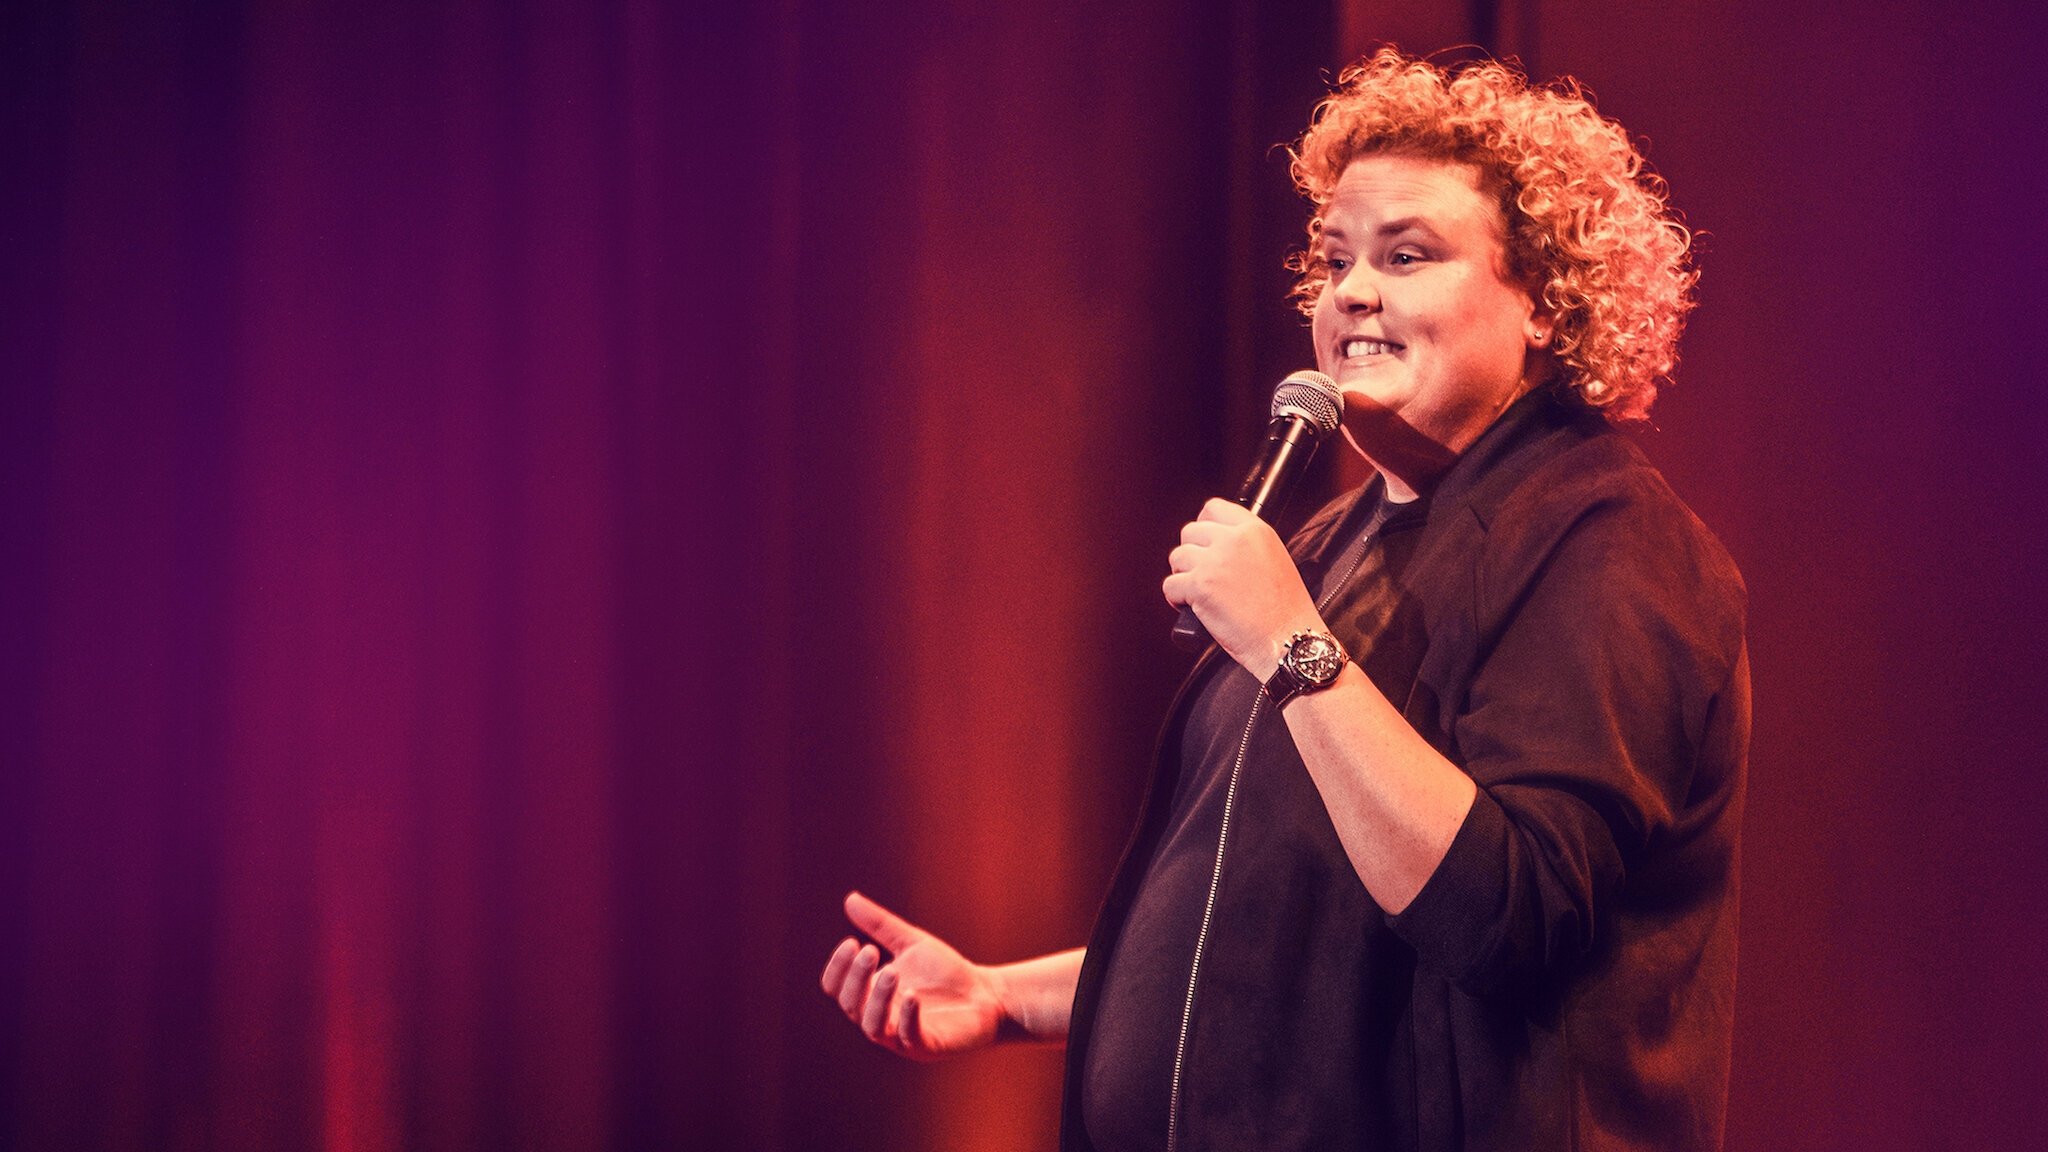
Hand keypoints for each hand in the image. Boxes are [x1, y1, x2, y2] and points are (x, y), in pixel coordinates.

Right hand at [820, 891, 1005, 1061]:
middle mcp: (880, 1017)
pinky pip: (909, 1037)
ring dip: (877, 999)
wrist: (986, 995)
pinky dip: (906, 1017)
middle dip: (857, 978)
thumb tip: (850, 899)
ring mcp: (901, 1035)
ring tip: (892, 971)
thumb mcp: (911, 943)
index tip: (852, 942)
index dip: (838, 968)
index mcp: (871, 994)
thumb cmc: (945, 973)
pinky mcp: (926, 1046)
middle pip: (851, 1005)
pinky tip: (911, 996)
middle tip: (870, 950)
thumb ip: (880, 925)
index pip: (837, 988)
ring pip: (873, 1026)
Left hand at [1163, 498, 1322, 679]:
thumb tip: (1217, 546)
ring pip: (1176, 557)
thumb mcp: (1275, 559)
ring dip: (1183, 575)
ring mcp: (1214, 562)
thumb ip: (1247, 546)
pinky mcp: (1199, 587)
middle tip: (1203, 575)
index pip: (1213, 508)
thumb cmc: (1286, 610)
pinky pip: (1170, 586)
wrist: (1288, 639)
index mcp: (1255, 530)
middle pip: (1190, 532)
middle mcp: (1233, 540)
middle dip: (1192, 554)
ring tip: (1198, 593)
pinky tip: (1193, 609)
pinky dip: (1176, 599)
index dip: (1204, 526)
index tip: (1204, 543)